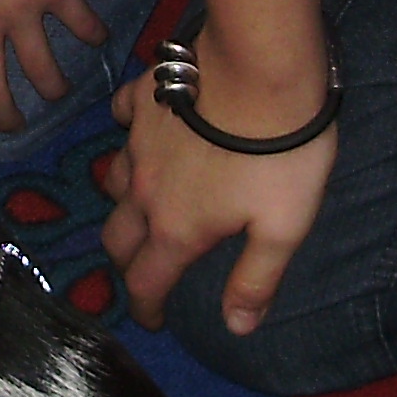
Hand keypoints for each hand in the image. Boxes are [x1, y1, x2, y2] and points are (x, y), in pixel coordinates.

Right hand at [106, 25, 333, 332]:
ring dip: (123, 201)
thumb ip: (256, 279)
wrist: (261, 68)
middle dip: (126, 261)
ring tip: (142, 203)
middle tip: (144, 268)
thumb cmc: (280, 153)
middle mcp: (145, 190)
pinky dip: (127, 131)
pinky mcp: (143, 98)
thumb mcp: (283, 227)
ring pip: (113, 181)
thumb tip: (236, 328)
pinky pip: (122, 119)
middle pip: (117, 237)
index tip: (152, 321)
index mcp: (177, 228)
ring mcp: (138, 141)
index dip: (146, 309)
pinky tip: (141, 128)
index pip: (146, 282)